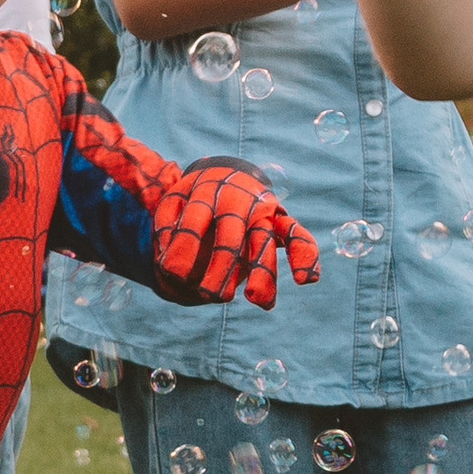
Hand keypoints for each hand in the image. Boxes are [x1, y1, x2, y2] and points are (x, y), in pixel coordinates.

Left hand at [152, 161, 320, 309]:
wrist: (224, 173)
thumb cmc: (193, 198)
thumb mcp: (173, 203)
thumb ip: (166, 228)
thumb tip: (167, 263)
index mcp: (205, 194)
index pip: (194, 223)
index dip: (183, 249)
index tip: (173, 274)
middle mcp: (237, 203)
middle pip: (230, 238)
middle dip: (220, 268)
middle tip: (209, 295)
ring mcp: (261, 212)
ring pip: (265, 242)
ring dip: (263, 272)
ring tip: (256, 301)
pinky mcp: (279, 220)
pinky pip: (297, 235)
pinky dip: (305, 254)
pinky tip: (306, 279)